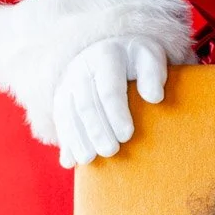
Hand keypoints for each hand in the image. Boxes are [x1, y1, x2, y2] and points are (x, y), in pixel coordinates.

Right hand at [54, 36, 167, 167]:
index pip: (109, 89)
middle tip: (111, 151)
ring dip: (77, 139)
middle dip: (97, 130)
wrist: (113, 52)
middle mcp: (82, 68)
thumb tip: (154, 97)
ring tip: (89, 159)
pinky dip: (65, 143)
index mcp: (106, 56)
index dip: (116, 113)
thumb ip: (154, 74)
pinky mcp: (61, 98)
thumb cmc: (139, 61)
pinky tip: (70, 162)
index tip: (127, 135)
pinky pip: (60, 122)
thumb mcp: (151, 58)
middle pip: (86, 104)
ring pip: (68, 114)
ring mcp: (68, 84)